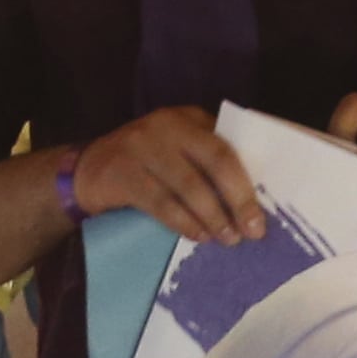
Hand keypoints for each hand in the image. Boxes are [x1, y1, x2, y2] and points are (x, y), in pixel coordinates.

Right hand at [73, 104, 263, 246]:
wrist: (87, 169)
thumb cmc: (148, 165)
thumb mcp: (178, 152)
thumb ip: (209, 164)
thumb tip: (253, 202)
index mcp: (190, 118)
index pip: (230, 144)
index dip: (251, 178)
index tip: (269, 208)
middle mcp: (167, 124)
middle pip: (216, 160)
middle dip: (239, 199)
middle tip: (253, 230)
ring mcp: (142, 145)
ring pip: (189, 185)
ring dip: (213, 216)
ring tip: (228, 239)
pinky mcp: (122, 172)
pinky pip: (161, 202)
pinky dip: (183, 222)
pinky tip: (198, 236)